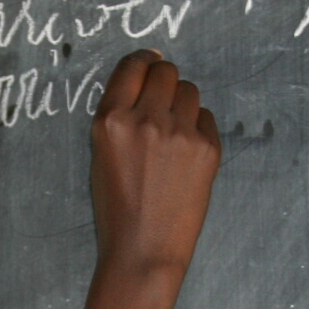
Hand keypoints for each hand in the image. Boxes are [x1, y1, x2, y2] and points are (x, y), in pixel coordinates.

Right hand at [89, 49, 220, 274]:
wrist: (144, 248)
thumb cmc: (117, 208)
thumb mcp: (101, 155)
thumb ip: (119, 117)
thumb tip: (146, 79)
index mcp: (110, 121)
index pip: (131, 67)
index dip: (144, 60)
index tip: (151, 61)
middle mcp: (144, 120)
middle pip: (165, 72)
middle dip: (164, 80)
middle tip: (162, 101)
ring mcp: (178, 133)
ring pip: (189, 91)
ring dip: (182, 103)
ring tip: (173, 134)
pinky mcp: (207, 148)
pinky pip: (206, 117)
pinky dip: (197, 128)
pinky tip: (185, 154)